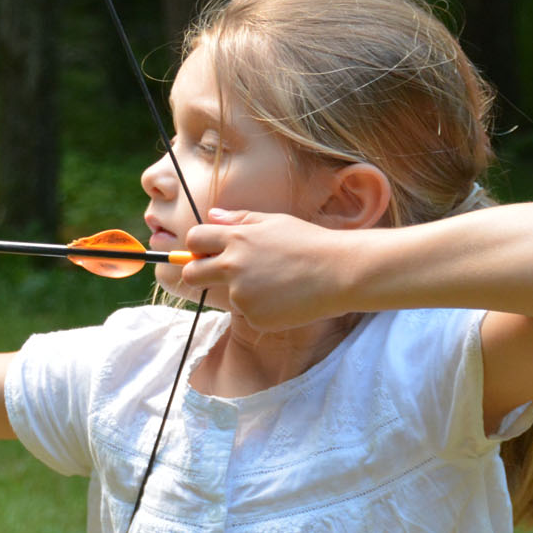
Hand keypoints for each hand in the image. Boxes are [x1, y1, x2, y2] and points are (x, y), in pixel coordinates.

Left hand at [182, 209, 350, 330]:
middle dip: (197, 273)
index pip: (194, 240)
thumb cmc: (311, 243)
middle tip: (217, 274)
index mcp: (236, 239)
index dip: (196, 246)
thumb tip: (211, 215)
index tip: (205, 251)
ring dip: (242, 292)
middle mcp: (232, 266)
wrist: (341, 272)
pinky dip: (262, 308)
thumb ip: (239, 220)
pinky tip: (286, 299)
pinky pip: (248, 314)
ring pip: (226, 296)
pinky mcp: (254, 317)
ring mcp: (241, 294)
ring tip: (278, 283)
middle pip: (191, 274)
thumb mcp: (275, 222)